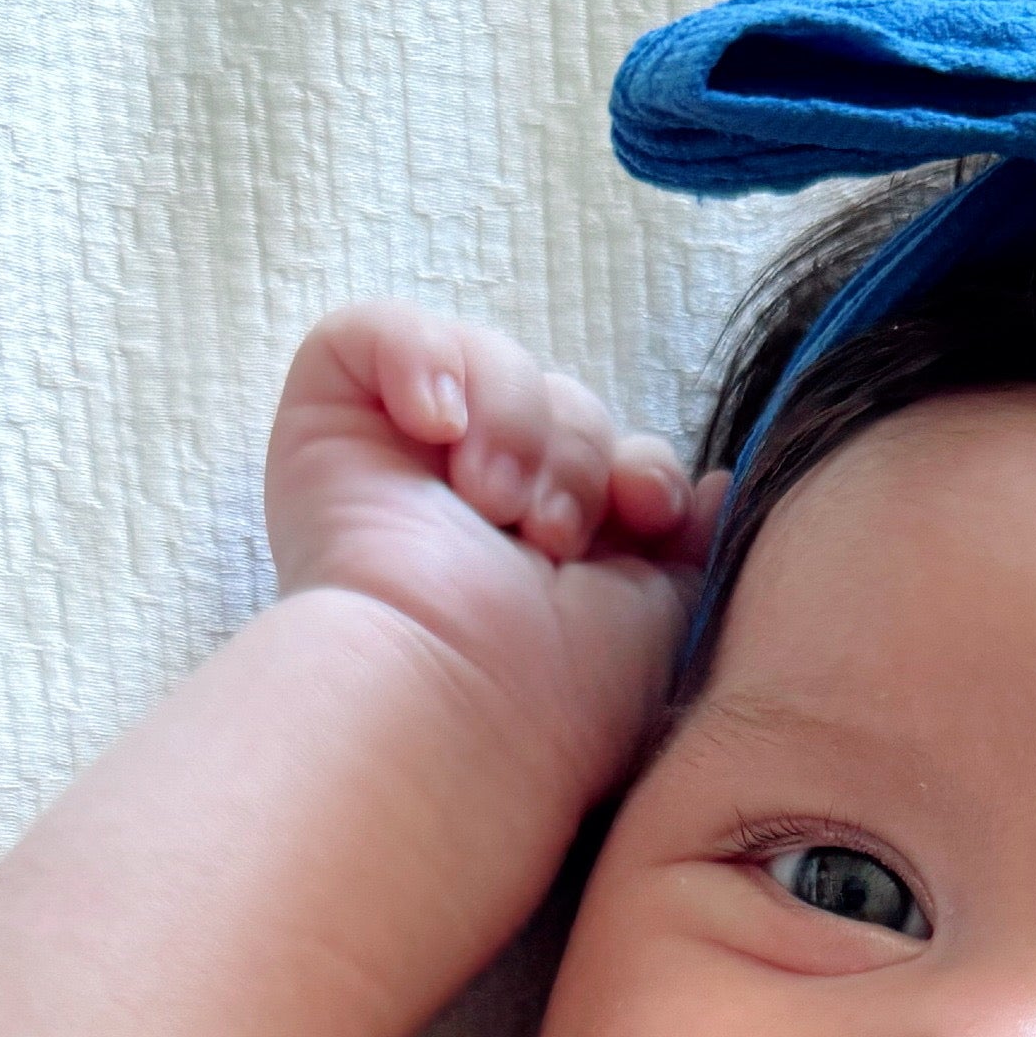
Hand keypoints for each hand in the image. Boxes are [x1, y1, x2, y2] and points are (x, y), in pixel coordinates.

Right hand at [264, 302, 724, 810]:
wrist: (461, 703)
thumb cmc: (558, 694)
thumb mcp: (659, 612)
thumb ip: (683, 543)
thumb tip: (710, 484)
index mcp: (538, 556)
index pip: (607, 455)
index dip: (637, 463)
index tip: (645, 506)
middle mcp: (465, 508)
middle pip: (558, 398)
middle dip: (574, 453)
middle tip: (549, 535)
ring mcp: (391, 465)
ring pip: (487, 359)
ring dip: (514, 425)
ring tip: (492, 506)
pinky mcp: (325, 425)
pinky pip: (377, 334)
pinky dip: (421, 358)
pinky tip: (435, 424)